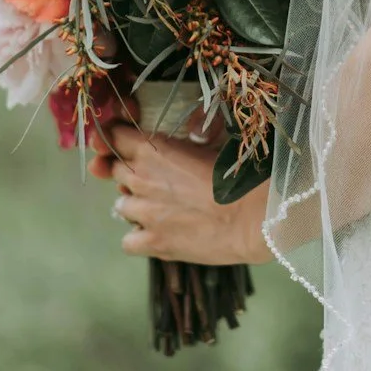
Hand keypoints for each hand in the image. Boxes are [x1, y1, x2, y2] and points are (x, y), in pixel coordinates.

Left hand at [92, 123, 270, 265]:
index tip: (129, 145)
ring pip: (120, 205)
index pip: (114, 137)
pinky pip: (128, 241)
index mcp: (152, 149)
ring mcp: (143, 213)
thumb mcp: (213, 143)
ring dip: (136, 205)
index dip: (120, 140)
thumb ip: (191, 134)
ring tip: (162, 208)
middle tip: (158, 180)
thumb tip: (188, 128)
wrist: (255, 217)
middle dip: (132, 173)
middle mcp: (140, 178)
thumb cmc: (240, 174)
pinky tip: (159, 234)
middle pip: (116, 171)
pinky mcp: (152, 243)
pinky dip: (140, 238)